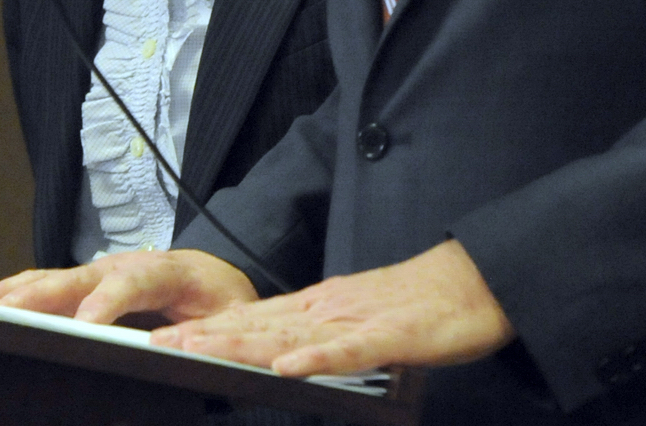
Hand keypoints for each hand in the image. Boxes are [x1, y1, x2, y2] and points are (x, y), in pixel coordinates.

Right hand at [0, 249, 255, 325]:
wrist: (215, 276)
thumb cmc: (219, 301)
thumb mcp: (229, 320)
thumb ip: (207, 336)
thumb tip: (175, 352)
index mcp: (167, 272)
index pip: (133, 283)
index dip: (108, 303)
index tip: (84, 326)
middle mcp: (124, 266)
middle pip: (74, 280)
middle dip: (33, 298)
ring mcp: (98, 273)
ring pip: (46, 280)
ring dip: (3, 294)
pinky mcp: (81, 285)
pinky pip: (39, 287)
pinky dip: (3, 294)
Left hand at [152, 239, 515, 376]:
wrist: (484, 279)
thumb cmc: (432, 303)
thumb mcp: (369, 318)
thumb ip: (331, 334)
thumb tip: (292, 352)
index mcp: (328, 305)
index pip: (261, 318)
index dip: (214, 328)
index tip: (169, 336)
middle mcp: (335, 307)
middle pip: (264, 323)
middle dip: (210, 335)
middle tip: (160, 343)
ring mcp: (362, 319)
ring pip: (293, 335)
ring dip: (243, 343)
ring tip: (200, 349)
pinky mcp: (394, 336)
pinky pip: (350, 350)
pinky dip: (316, 358)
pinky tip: (287, 366)